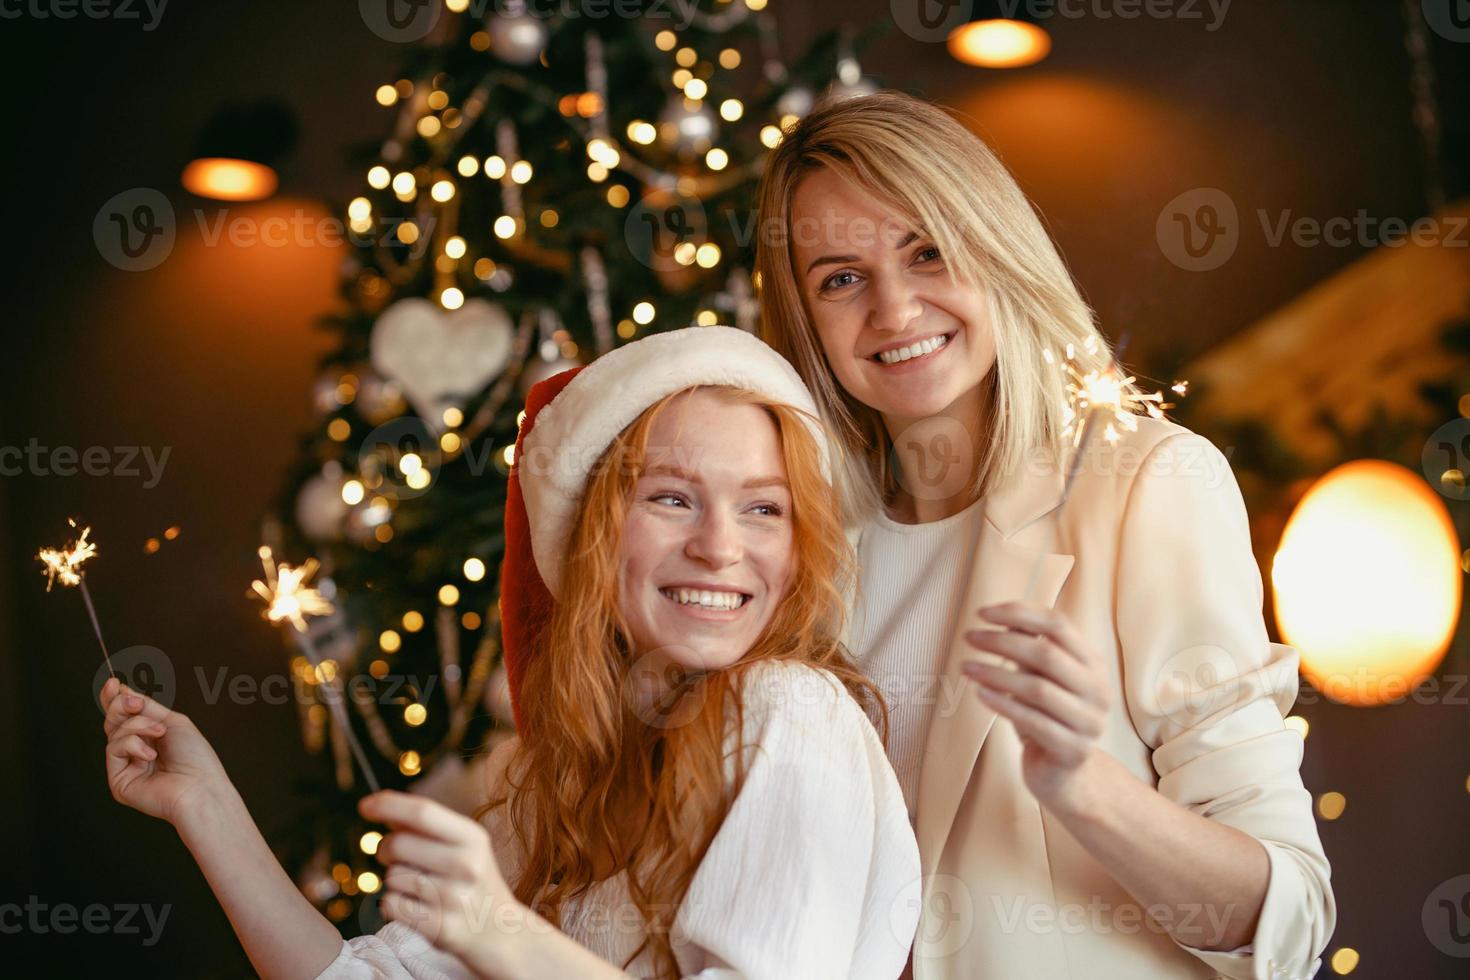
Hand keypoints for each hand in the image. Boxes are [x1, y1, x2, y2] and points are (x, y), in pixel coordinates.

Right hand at [101, 676, 232, 827]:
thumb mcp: (172, 721)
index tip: (113, 682)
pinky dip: (132, 745)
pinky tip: (150, 755)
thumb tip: (124, 691)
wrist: (200, 787)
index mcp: (150, 737)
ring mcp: (126, 765)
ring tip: (159, 732)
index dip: (115, 698)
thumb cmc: (195, 758)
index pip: (125, 716)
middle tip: (135, 702)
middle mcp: (136, 751)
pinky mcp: (118, 780)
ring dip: (138, 726)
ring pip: (114, 732)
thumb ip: (147, 708)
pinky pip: (113, 749)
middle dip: (121, 705)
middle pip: (114, 721)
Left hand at [359, 790, 521, 964]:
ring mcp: (454, 899)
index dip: (389, 805)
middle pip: (398, 844)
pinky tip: (415, 907)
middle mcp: (466, 865)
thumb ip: (426, 825)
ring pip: (391, 877)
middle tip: (397, 857)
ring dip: (394, 881)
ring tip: (418, 888)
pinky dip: (393, 905)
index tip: (365, 805)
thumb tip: (379, 805)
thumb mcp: (463, 845)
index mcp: (473, 838)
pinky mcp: (441, 928)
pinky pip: (391, 906)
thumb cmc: (472, 880)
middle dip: (387, 849)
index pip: (423, 812)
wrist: (500, 931)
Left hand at [962, 602, 1111, 812]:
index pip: (1059, 625)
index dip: (1020, 613)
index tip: (982, 613)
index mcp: (1093, 664)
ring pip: (1038, 689)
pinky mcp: (1072, 750)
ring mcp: (1089, 722)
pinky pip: (1033, 722)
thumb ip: (1029, 649)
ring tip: (966, 667)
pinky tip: (979, 694)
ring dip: (996, 674)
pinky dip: (1003, 705)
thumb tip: (998, 617)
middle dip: (1002, 642)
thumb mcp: (1041, 679)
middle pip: (1047, 655)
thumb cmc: (1046, 718)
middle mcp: (1098, 690)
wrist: (1064, 776)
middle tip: (969, 637)